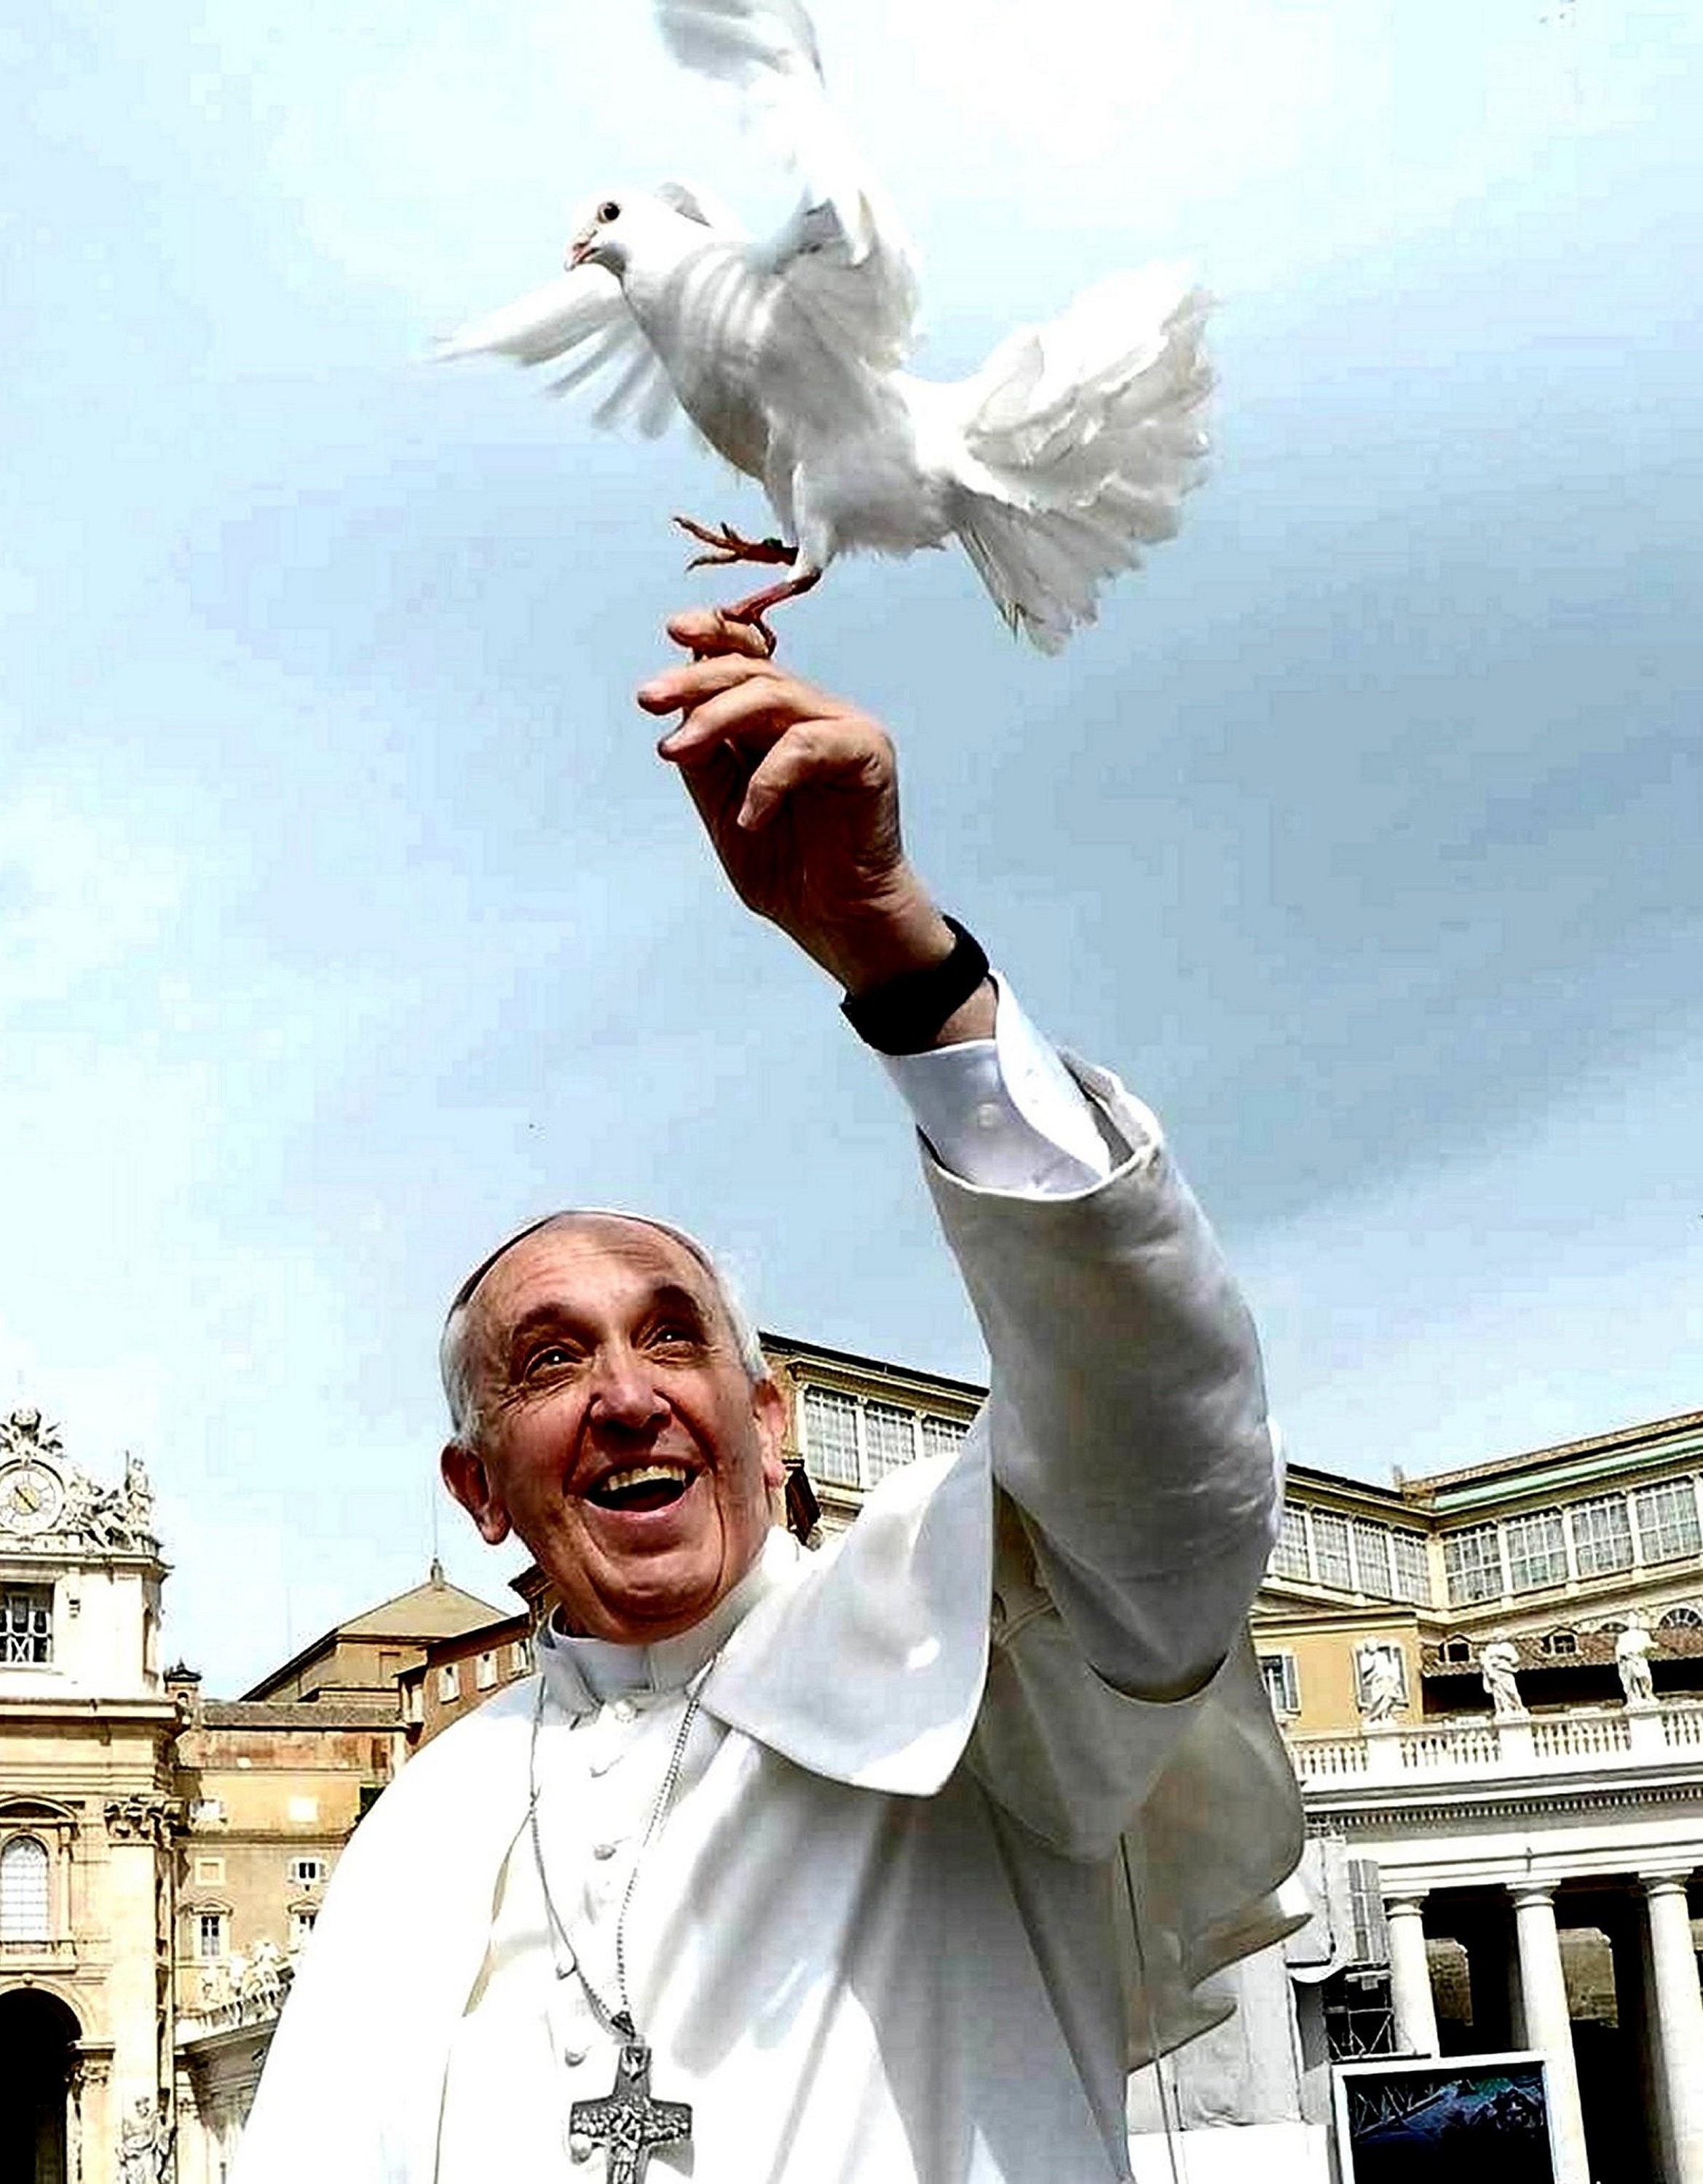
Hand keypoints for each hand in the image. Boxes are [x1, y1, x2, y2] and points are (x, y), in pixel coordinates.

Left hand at [638, 610, 968, 1000]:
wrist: (835, 919)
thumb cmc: (787, 866)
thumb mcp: (725, 806)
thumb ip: (706, 760)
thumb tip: (677, 717)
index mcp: (777, 720)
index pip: (747, 656)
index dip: (713, 634)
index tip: (674, 631)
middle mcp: (811, 713)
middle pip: (752, 671)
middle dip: (694, 680)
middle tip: (650, 698)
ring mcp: (843, 729)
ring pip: (774, 696)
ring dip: (715, 719)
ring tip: (678, 751)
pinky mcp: (868, 754)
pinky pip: (808, 745)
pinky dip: (770, 778)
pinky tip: (752, 816)